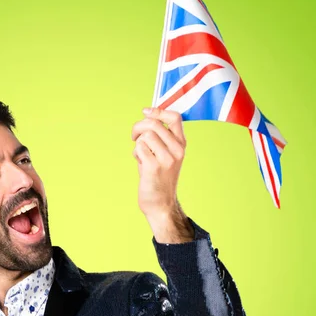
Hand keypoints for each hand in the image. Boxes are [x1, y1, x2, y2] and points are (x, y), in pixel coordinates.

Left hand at [131, 107, 193, 242]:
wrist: (161, 204)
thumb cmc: (158, 177)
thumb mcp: (165, 154)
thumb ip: (159, 138)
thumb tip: (146, 117)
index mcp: (181, 145)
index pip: (175, 117)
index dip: (158, 111)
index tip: (145, 112)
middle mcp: (177, 150)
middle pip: (154, 124)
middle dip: (139, 127)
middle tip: (134, 136)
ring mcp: (166, 159)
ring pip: (145, 136)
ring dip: (138, 143)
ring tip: (141, 155)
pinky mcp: (154, 167)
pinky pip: (139, 148)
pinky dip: (136, 154)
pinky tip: (140, 163)